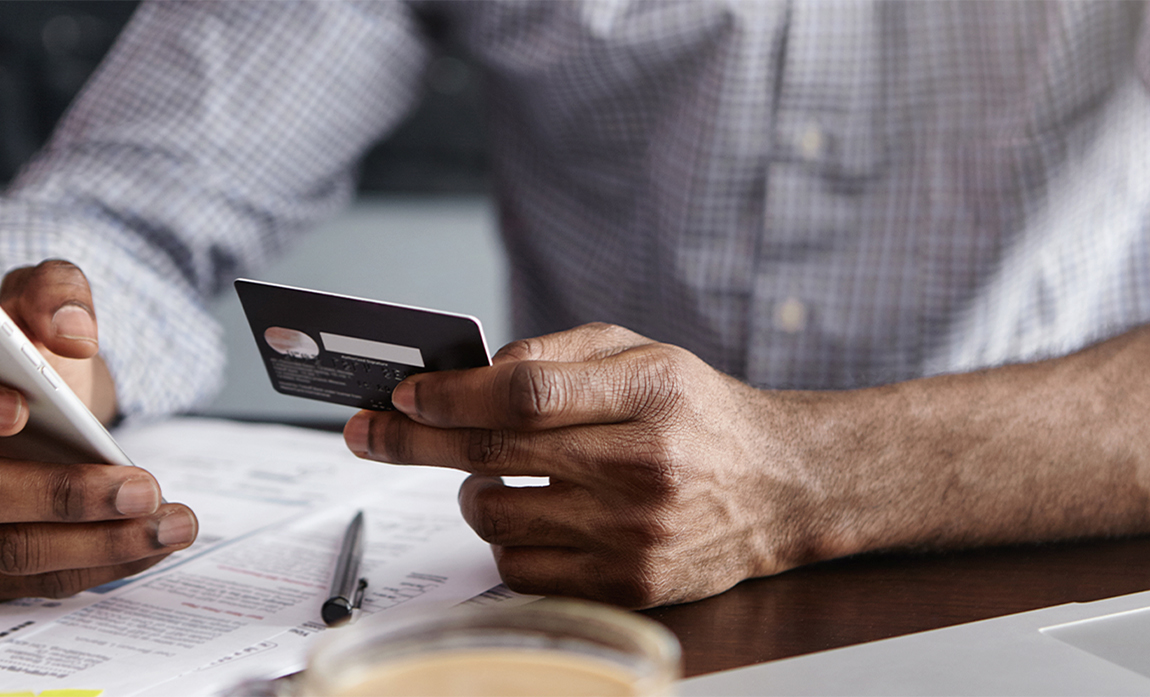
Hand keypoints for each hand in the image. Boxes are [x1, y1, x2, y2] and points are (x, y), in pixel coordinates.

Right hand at [0, 260, 197, 600]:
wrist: (40, 406)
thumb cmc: (24, 354)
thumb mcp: (40, 300)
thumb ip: (54, 291)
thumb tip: (72, 331)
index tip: (20, 405)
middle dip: (60, 494)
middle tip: (140, 486)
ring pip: (9, 549)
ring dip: (100, 541)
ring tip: (171, 520)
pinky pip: (36, 581)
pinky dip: (104, 564)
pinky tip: (154, 541)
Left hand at [342, 323, 829, 608]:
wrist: (779, 487)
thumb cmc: (699, 413)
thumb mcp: (644, 354)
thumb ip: (559, 353)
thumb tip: (470, 375)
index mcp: (651, 391)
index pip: (526, 392)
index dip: (452, 395)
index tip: (404, 395)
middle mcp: (645, 465)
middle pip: (496, 455)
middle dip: (415, 441)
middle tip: (370, 432)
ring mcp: (636, 533)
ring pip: (498, 518)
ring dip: (471, 492)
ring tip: (489, 475)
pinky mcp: (630, 585)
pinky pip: (522, 570)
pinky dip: (505, 541)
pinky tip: (528, 515)